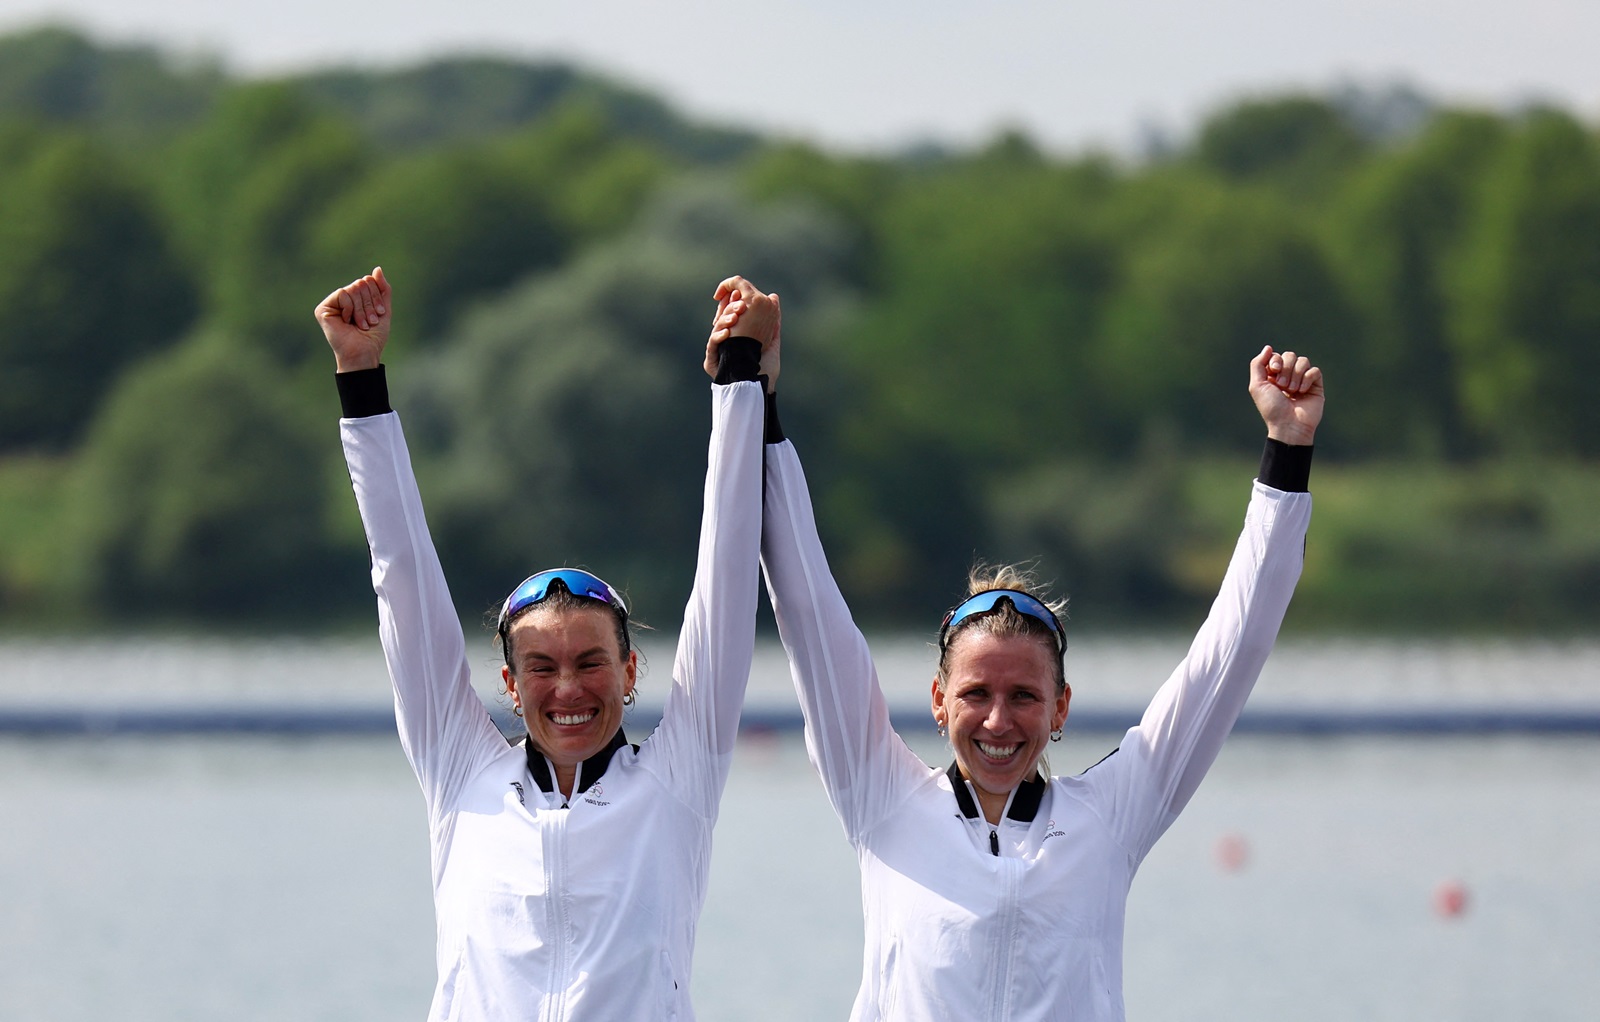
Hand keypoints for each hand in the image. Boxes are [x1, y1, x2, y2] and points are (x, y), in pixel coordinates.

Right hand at [316, 267, 391, 371]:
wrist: (364, 352)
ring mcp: (332, 304)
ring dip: (362, 309)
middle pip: (360, 283)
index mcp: (356, 299)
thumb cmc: (373, 336)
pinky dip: (350, 308)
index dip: (376, 297)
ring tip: (361, 324)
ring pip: (353, 288)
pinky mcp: (323, 309)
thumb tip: (377, 268)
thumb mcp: (384, 309)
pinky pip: (342, 294)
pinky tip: (347, 321)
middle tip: (370, 322)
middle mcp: (343, 299)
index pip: (368, 281)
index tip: (380, 314)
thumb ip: (382, 289)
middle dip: (370, 303)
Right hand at [705, 275, 780, 391]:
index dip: (734, 301)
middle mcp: (726, 340)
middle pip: (722, 317)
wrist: (762, 387)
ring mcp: (719, 350)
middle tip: (741, 306)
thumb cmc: (767, 366)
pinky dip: (718, 336)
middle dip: (730, 308)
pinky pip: (712, 344)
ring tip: (735, 318)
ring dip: (725, 319)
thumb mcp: (772, 339)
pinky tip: (727, 333)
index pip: (732, 312)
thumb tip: (774, 297)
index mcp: (738, 333)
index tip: (741, 296)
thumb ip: (773, 319)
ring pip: (716, 328)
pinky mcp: (712, 361)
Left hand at [1250, 346, 1323, 444]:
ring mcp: (1303, 380)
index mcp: (1273, 375)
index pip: (1277, 356)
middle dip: (1285, 368)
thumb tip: (1268, 347)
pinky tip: (1302, 392)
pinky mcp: (1316, 385)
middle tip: (1282, 385)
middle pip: (1290, 355)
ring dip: (1295, 375)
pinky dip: (1307, 380)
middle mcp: (1288, 375)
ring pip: (1303, 360)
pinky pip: (1314, 370)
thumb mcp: (1257, 386)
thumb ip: (1257, 364)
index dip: (1275, 360)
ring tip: (1292, 390)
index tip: (1273, 371)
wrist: (1289, 425)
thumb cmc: (1272, 408)